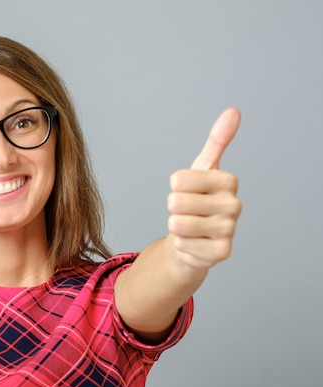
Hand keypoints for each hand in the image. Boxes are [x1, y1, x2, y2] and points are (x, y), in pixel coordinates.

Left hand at [167, 108, 242, 270]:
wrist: (195, 236)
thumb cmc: (197, 200)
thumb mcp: (202, 168)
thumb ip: (217, 141)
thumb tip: (233, 111)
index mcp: (227, 181)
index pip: (178, 179)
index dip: (175, 187)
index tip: (186, 189)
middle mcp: (234, 205)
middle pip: (176, 202)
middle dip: (173, 208)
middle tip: (187, 211)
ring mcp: (230, 230)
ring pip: (178, 224)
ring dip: (176, 227)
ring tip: (189, 226)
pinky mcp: (222, 253)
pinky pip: (184, 245)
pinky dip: (182, 245)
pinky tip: (194, 242)